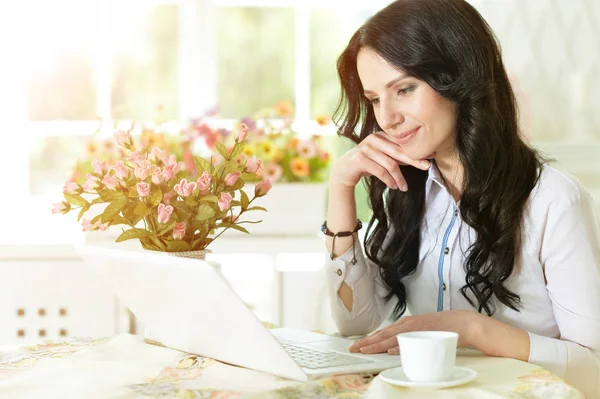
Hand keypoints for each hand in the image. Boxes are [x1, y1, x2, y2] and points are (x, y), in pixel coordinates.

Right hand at [330, 131, 433, 191]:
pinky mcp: (360, 159)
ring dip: (399, 177)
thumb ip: (397, 156)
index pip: (402, 143)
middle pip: (399, 151)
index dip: (416, 150)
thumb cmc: (366, 164)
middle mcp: (374, 138)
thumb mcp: (383, 158)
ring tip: (404, 187)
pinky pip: (380, 171)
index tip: (430, 156)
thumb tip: (419, 158)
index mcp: (381, 135)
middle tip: (427, 166)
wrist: (344, 171)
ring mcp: (366, 148)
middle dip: (414, 160)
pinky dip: (389, 180)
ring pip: (390, 164)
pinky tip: (394, 186)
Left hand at [348, 310, 478, 354]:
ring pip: (392, 338)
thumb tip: (395, 347)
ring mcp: (415, 329)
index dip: (369, 339)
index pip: (383, 333)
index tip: (357, 345)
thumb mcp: (419, 331)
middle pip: (383, 335)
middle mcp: (407, 324)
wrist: (461, 323)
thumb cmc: (440, 328)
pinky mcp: (424, 334)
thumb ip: (408, 337)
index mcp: (405, 324)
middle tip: (353, 349)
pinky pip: (409, 341)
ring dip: (377, 344)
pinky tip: (389, 350)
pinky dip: (398, 345)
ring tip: (365, 350)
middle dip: (366, 342)